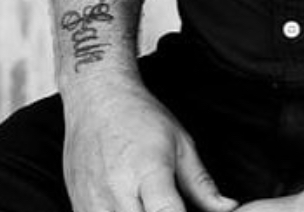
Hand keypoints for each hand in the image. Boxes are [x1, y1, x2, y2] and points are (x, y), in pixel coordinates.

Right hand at [62, 72, 237, 211]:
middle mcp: (116, 191)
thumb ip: (201, 183)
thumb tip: (227, 208)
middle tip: (171, 206)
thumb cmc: (141, 119)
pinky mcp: (77, 210)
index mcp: (148, 170)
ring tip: (147, 201)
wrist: (97, 103)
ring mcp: (92, 204)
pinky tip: (131, 205)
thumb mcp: (181, 144)